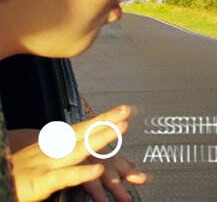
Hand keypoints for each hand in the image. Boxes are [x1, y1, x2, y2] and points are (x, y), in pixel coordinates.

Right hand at [7, 106, 146, 201]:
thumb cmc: (13, 175)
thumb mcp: (38, 165)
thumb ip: (61, 161)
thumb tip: (85, 160)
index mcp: (50, 147)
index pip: (79, 130)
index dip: (100, 120)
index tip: (122, 110)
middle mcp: (50, 151)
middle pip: (81, 133)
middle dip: (105, 121)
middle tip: (127, 110)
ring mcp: (44, 165)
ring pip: (77, 149)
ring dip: (100, 137)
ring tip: (122, 127)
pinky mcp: (38, 182)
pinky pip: (63, 176)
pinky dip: (81, 173)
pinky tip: (98, 169)